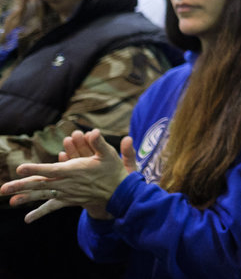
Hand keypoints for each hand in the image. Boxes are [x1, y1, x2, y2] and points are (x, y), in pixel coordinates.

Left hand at [0, 130, 129, 222]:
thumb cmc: (113, 171)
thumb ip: (99, 143)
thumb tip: (93, 131)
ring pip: (43, 195)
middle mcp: (68, 183)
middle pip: (41, 184)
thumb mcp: (109, 154)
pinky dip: (40, 213)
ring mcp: (67, 193)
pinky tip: (27, 219)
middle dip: (21, 186)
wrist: (118, 193)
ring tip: (9, 201)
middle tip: (3, 189)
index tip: (20, 168)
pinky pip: (52, 207)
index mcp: (75, 171)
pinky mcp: (69, 201)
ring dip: (25, 198)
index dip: (35, 169)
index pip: (51, 170)